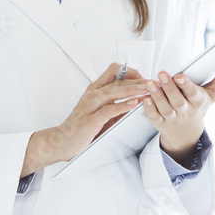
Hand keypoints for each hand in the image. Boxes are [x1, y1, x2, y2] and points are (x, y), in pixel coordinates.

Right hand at [20, 63, 148, 176]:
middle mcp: (92, 94)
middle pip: (117, 80)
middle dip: (137, 80)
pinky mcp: (89, 120)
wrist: (61, 142)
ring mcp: (89, 106)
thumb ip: (116, 108)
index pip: (114, 71)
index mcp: (95, 90)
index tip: (145, 79)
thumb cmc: (81, 128)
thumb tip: (136, 103)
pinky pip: (107, 110)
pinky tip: (133, 104)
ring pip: (112, 91)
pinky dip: (121, 106)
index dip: (131, 73)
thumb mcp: (101, 114)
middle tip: (153, 82)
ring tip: (147, 90)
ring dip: (132, 89)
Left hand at [142, 58, 214, 164]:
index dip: (186, 85)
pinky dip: (149, 107)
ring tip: (151, 83)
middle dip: (169, 88)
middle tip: (161, 73)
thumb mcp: (213, 93)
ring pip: (164, 108)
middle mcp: (186, 111)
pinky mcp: (160, 123)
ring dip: (157, 95)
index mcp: (199, 102)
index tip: (179, 75)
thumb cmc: (199, 105)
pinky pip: (154, 116)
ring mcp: (172, 118)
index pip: (193, 94)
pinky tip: (145, 97)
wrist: (187, 132)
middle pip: (177, 101)